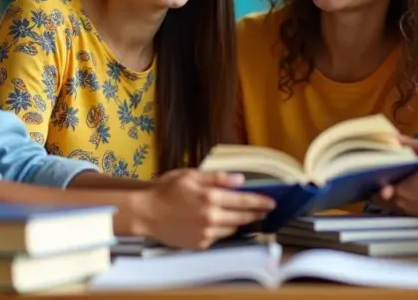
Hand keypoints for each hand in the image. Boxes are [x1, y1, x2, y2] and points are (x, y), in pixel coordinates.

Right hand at [127, 169, 274, 249]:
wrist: (146, 213)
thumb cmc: (165, 190)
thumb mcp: (191, 175)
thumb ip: (218, 178)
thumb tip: (240, 180)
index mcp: (211, 197)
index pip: (244, 201)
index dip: (260, 202)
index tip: (272, 202)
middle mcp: (211, 217)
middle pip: (242, 217)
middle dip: (256, 213)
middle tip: (265, 210)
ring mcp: (206, 233)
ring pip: (232, 228)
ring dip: (240, 221)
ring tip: (244, 215)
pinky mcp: (200, 244)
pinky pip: (218, 236)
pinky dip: (222, 229)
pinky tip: (220, 222)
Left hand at [376, 135, 417, 219]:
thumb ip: (408, 142)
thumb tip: (393, 137)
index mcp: (398, 190)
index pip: (376, 190)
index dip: (374, 182)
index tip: (374, 174)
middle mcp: (401, 204)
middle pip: (381, 200)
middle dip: (381, 190)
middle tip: (385, 179)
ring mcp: (410, 212)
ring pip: (393, 206)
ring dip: (392, 197)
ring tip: (396, 184)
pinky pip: (405, 210)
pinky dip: (404, 202)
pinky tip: (411, 193)